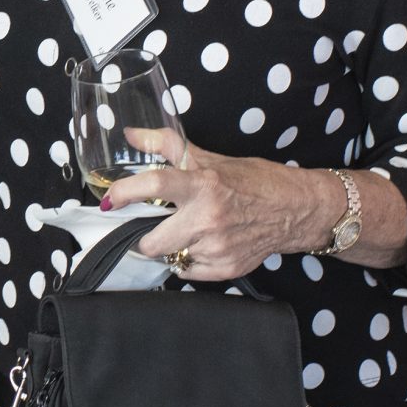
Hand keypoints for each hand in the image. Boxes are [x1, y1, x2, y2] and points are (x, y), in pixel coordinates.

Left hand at [111, 130, 342, 280]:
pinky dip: (188, 261)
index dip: (125, 192)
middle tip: (150, 226)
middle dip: (144, 237)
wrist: (295, 209)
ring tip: (188, 231)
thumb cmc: (253, 180)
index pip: (155, 185)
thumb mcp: (209, 158)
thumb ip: (167, 146)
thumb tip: (131, 134)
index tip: (111, 200)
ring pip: (170, 258)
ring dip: (171, 247)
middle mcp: (208, 220)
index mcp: (203, 185)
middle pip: (152, 243)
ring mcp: (217, 249)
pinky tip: (204, 244)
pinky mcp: (226, 269)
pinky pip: (188, 272)